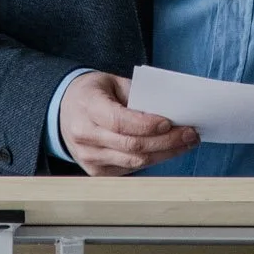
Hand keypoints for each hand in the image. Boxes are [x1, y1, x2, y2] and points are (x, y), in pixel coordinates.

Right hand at [57, 71, 198, 177]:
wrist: (62, 110)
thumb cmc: (92, 93)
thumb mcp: (111, 82)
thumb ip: (137, 95)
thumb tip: (170, 110)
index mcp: (87, 107)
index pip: (120, 122)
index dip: (147, 125)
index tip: (170, 122)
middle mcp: (85, 136)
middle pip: (132, 146)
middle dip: (166, 141)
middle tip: (190, 134)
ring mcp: (89, 157)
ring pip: (135, 161)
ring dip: (165, 153)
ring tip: (186, 143)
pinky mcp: (97, 171)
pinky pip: (130, 168)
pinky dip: (153, 160)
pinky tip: (168, 150)